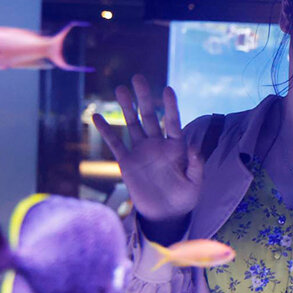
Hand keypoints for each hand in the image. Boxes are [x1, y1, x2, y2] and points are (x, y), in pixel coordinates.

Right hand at [92, 75, 203, 221]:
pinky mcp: (126, 162)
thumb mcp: (195, 184)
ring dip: (126, 107)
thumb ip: (195, 165)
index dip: (170, 106)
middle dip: (144, 98)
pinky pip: (115, 144)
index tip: (168, 89)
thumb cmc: (184, 198)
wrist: (166, 214)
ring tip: (120, 89)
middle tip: (138, 77)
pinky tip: (97, 117)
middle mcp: (157, 145)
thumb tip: (194, 147)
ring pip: (132, 125)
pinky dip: (106, 131)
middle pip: (149, 117)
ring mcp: (141, 152)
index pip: (173, 122)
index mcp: (176, 147)